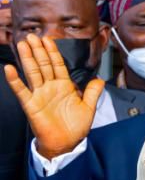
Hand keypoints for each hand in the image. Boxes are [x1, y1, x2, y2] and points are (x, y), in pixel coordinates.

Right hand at [5, 35, 103, 158]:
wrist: (67, 143)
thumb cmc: (75, 127)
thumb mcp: (89, 108)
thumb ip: (93, 92)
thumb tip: (100, 79)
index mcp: (63, 86)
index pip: (57, 65)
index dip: (52, 52)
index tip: (48, 39)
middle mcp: (50, 88)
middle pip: (43, 65)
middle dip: (38, 50)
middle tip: (32, 36)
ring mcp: (39, 94)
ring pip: (32, 73)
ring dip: (27, 58)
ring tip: (22, 45)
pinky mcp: (31, 104)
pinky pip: (21, 90)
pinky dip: (15, 80)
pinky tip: (10, 69)